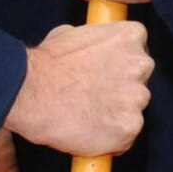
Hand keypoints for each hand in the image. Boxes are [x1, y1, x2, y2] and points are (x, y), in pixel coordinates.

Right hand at [5, 20, 154, 157]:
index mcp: (130, 37)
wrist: (32, 94)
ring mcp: (137, 98)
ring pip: (133, 110)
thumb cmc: (46, 66)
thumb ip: (94, 41)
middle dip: (121, 90)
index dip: (120, 65)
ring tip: (87, 113)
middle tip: (95, 95)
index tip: (107, 73)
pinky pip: (126, 136)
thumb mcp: (71, 34)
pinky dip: (111, 137)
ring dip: (116, 114)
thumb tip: (94, 48)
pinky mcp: (130, 127)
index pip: (138, 51)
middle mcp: (140, 65)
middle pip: (140, 81)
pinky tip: (89, 129)